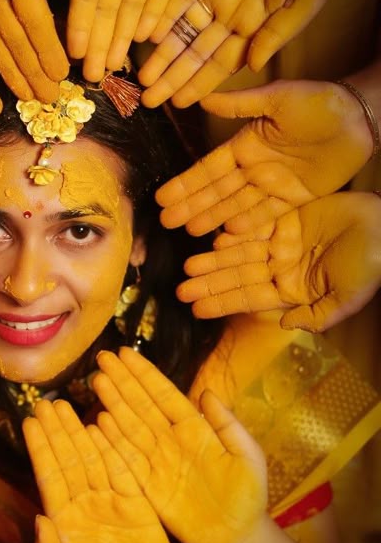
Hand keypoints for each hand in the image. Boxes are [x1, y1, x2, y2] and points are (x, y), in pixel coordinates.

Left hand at [23, 398, 179, 542]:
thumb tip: (37, 518)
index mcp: (65, 522)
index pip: (49, 478)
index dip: (40, 449)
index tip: (29, 422)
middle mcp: (84, 505)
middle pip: (67, 461)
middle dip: (56, 431)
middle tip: (43, 401)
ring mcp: (110, 501)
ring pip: (91, 459)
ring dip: (78, 432)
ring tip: (64, 404)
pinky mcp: (136, 502)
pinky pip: (122, 469)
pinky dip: (111, 447)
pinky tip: (100, 425)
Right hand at [92, 349, 266, 542]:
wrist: (238, 537)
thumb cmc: (248, 494)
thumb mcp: (247, 455)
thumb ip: (227, 424)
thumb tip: (207, 392)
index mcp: (194, 429)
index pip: (164, 395)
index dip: (145, 374)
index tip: (125, 353)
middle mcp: (170, 440)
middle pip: (141, 405)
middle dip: (122, 381)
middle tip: (102, 357)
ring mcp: (156, 462)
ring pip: (130, 427)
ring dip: (113, 404)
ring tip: (97, 380)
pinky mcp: (147, 487)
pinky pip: (126, 461)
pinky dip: (111, 443)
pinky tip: (97, 424)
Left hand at [139, 0, 334, 106]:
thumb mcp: (305, 1)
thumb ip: (277, 34)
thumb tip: (253, 68)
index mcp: (254, 27)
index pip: (221, 64)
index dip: (200, 84)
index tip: (181, 104)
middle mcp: (229, 15)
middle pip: (195, 52)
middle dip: (173, 77)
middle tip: (149, 99)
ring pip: (182, 29)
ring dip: (163, 53)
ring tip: (143, 77)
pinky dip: (163, 14)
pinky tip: (147, 36)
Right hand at [156, 79, 373, 234]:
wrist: (360, 118)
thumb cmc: (320, 102)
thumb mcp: (277, 98)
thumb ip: (238, 104)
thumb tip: (201, 98)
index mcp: (247, 144)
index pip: (209, 168)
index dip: (186, 183)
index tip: (162, 197)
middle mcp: (255, 167)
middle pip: (218, 191)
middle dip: (192, 206)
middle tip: (166, 222)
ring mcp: (274, 185)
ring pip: (237, 206)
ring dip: (213, 218)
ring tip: (189, 231)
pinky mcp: (295, 198)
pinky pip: (266, 215)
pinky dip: (247, 224)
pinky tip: (227, 233)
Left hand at [178, 192, 380, 330]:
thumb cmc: (372, 264)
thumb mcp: (347, 296)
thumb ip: (317, 314)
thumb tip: (285, 325)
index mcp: (293, 290)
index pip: (249, 298)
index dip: (222, 303)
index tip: (195, 310)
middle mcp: (283, 268)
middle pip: (238, 276)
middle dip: (210, 283)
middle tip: (180, 289)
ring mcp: (284, 242)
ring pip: (241, 252)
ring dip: (215, 260)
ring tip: (188, 266)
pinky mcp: (288, 217)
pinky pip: (255, 225)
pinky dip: (235, 232)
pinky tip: (213, 238)